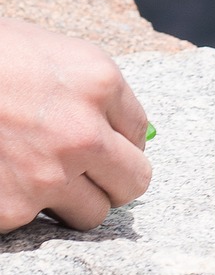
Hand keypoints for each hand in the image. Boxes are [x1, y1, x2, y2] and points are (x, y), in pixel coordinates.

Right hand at [0, 19, 151, 232]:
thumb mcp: (51, 52)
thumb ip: (95, 94)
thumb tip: (126, 135)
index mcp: (100, 84)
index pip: (141, 134)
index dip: (118, 138)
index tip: (99, 138)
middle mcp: (83, 134)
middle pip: (133, 184)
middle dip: (114, 180)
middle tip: (88, 173)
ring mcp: (46, 176)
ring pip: (91, 214)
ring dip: (71, 200)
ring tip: (35, 172)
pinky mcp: (9, 210)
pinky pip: (34, 222)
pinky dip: (16, 205)